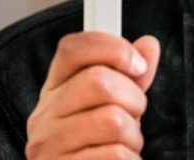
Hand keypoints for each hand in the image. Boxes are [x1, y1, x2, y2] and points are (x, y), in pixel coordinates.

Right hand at [25, 32, 159, 158]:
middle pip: (99, 80)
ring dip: (133, 136)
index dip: (114, 48)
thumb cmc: (101, 144)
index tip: (138, 65)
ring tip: (122, 144)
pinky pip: (116, 156)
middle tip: (132, 116)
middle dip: (133, 99)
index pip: (74, 48)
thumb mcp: (117, 104)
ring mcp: (48, 145)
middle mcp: (45, 114)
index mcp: (56, 89)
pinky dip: (130, 159)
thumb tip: (148, 45)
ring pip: (112, 121)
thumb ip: (131, 75)